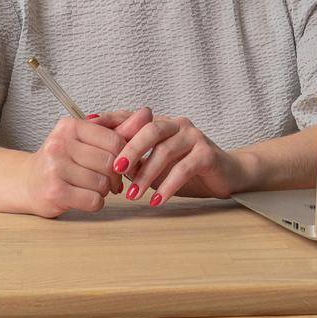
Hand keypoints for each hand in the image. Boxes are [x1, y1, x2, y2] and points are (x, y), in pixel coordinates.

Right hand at [21, 110, 136, 217]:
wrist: (27, 182)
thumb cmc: (61, 161)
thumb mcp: (86, 140)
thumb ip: (117, 129)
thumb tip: (146, 113)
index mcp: (70, 126)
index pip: (115, 140)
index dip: (126, 157)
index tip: (123, 165)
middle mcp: (60, 144)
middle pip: (110, 163)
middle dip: (116, 177)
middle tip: (110, 182)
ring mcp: (55, 167)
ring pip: (103, 183)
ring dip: (104, 191)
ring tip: (92, 187)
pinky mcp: (55, 191)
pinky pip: (94, 200)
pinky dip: (95, 202)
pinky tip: (84, 197)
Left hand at [107, 110, 249, 204]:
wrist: (227, 175)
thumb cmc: (186, 169)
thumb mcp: (155, 164)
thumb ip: (134, 159)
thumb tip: (101, 162)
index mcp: (161, 123)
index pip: (131, 116)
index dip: (110, 121)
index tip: (89, 130)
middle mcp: (176, 125)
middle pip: (149, 129)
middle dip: (130, 149)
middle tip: (115, 170)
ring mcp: (193, 137)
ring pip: (165, 150)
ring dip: (146, 174)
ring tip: (133, 195)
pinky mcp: (207, 154)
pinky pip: (184, 169)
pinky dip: (168, 186)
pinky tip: (156, 201)